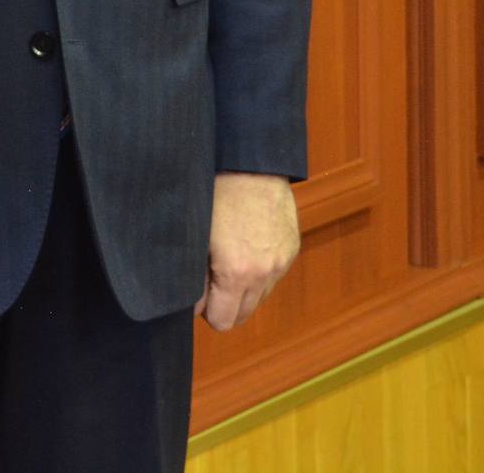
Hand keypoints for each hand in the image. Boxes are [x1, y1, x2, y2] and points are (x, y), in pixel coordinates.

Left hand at [195, 171, 299, 331]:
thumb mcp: (196, 236)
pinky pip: (273, 276)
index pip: (222, 321)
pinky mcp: (291, 249)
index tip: (196, 294)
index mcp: (237, 272)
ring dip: (242, 290)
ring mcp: (281, 261)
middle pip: (242, 315)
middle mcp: (265, 273)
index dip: (204, 310)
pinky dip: (259, 272)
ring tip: (226, 261)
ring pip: (258, 297)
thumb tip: (192, 305)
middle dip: (223, 304)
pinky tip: (245, 248)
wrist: (250, 162)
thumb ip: (193, 277)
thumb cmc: (215, 192)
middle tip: (208, 280)